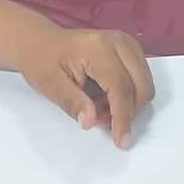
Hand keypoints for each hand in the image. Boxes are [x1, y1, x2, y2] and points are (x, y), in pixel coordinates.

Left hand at [20, 26, 154, 147]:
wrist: (39, 42)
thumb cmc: (42, 60)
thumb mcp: (50, 84)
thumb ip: (72, 103)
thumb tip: (90, 122)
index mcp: (98, 48)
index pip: (121, 87)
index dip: (122, 117)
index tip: (120, 141)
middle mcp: (119, 42)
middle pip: (142, 86)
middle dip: (126, 111)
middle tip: (98, 119)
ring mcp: (127, 44)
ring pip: (144, 85)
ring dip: (127, 104)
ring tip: (97, 105)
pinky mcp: (130, 50)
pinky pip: (140, 80)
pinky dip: (128, 96)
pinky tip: (104, 97)